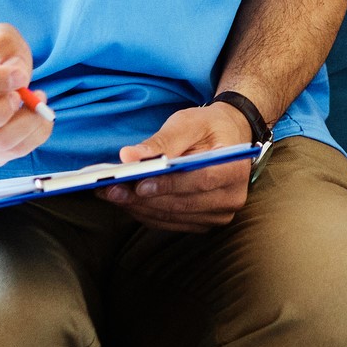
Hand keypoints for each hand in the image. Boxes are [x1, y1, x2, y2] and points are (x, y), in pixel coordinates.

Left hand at [98, 102, 256, 231]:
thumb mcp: (188, 123)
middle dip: (144, 198)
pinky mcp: (203, 223)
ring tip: (111, 193)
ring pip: (173, 216)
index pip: (202, 181)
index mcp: (234, 168)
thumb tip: (129, 156)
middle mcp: (231, 198)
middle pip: (184, 203)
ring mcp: (218, 215)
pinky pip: (169, 223)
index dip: (170, 185)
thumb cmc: (207, 127)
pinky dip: (145, 212)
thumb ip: (162, 140)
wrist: (227, 138)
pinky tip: (125, 200)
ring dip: (139, 207)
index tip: (139, 184)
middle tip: (111, 188)